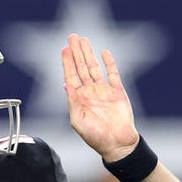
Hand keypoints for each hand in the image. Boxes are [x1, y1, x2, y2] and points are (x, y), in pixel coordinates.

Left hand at [62, 34, 138, 161]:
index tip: (64, 49)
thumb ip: (72, 103)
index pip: (71, 76)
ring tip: (83, 40)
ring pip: (95, 67)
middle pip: (81, 68)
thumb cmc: (95, 137)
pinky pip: (113, 74)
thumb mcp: (78, 122)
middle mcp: (90, 92)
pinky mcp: (118, 92)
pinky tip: (104, 52)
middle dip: (76, 52)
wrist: (117, 144)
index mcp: (79, 99)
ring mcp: (104, 91)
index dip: (67, 63)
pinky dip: (109, 63)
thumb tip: (65, 85)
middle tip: (72, 37)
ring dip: (89, 54)